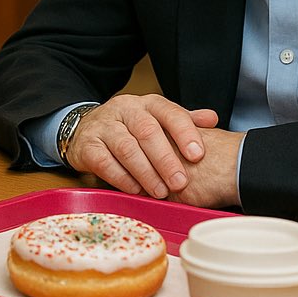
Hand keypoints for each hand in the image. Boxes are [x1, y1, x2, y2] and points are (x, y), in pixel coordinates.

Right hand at [64, 94, 240, 207]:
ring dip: (146, 172)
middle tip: (180, 183)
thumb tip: (212, 118)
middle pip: (147, 131)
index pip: (169, 112)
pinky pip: (105, 162)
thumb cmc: (129, 128)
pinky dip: (122, 178)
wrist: (85, 129)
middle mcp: (125, 110)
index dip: (185, 133)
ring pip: (126, 147)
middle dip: (166, 159)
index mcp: (147, 103)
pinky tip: (136, 189)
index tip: (198, 155)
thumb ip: (183, 120)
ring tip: (160, 192)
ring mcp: (104, 126)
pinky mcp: (87, 145)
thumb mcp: (157, 120)